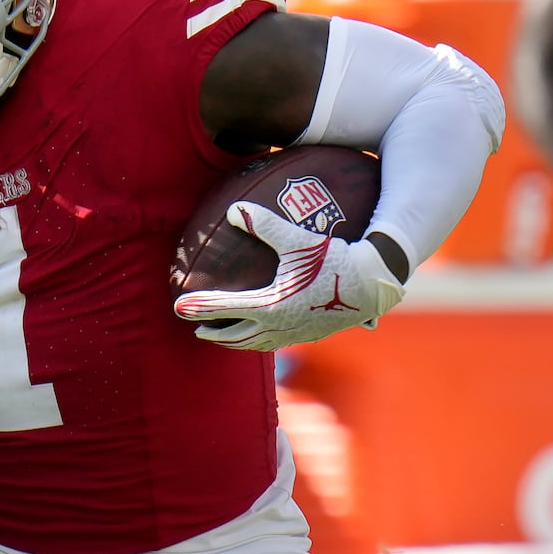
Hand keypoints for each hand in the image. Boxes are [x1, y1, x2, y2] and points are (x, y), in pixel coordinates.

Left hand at [172, 201, 405, 350]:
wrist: (373, 284)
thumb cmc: (335, 259)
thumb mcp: (297, 239)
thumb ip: (264, 224)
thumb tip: (234, 209)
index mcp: (270, 305)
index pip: (224, 309)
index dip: (199, 307)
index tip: (178, 307)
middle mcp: (278, 325)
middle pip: (236, 336)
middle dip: (214, 334)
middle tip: (196, 329)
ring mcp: (295, 333)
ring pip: (256, 344)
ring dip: (235, 342)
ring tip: (223, 337)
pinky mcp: (311, 334)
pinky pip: (276, 343)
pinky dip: (259, 341)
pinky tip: (262, 334)